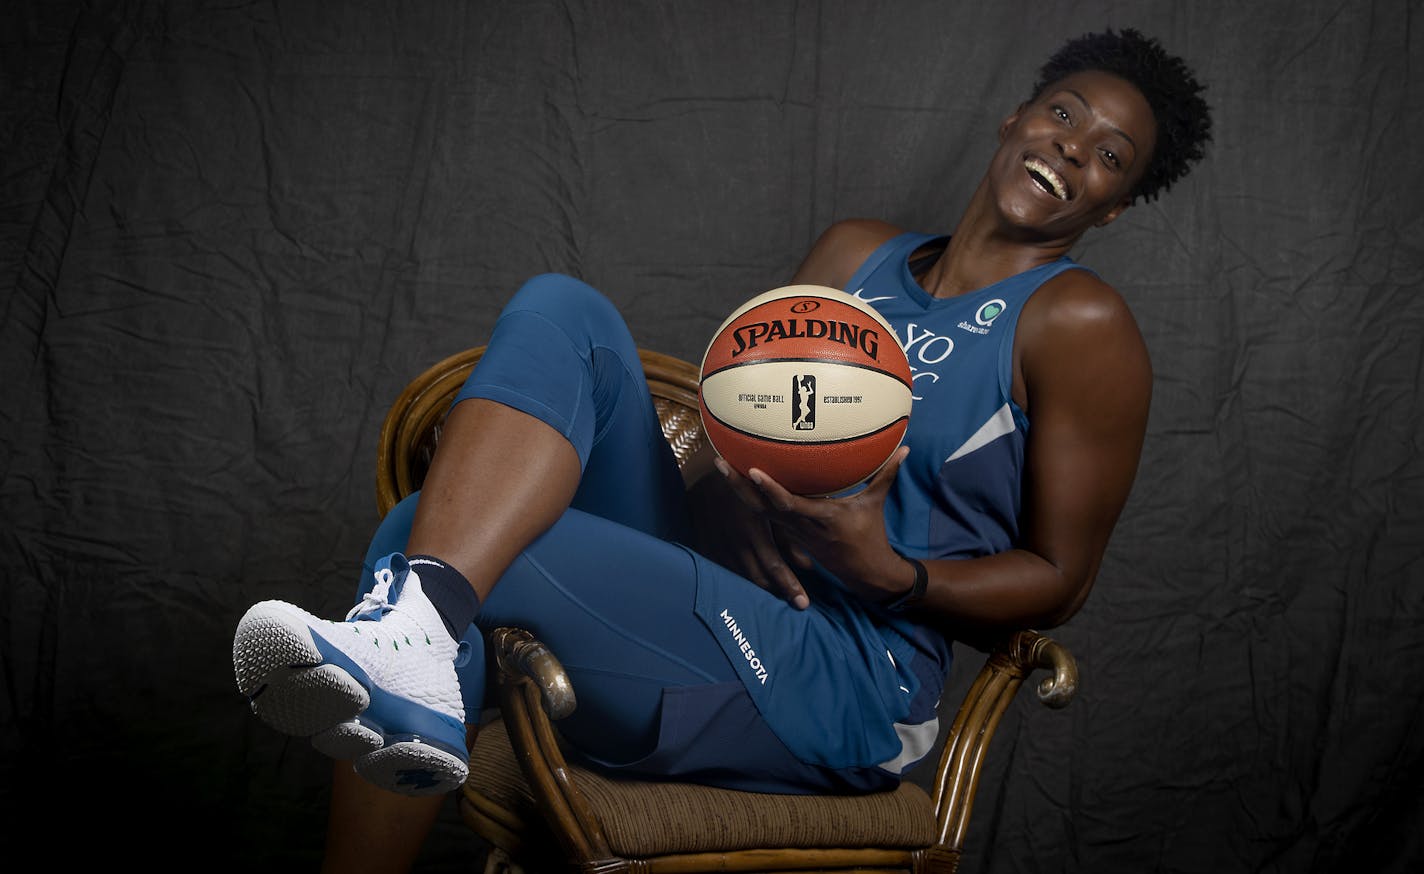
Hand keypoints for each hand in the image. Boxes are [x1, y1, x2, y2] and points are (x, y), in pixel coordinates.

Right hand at [685, 458, 811, 608]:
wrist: (705, 482)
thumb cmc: (746, 490)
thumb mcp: (769, 509)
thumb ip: (789, 538)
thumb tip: (808, 566)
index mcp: (754, 532)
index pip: (775, 567)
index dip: (790, 587)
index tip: (803, 604)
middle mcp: (737, 544)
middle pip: (761, 580)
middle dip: (780, 594)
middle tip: (797, 604)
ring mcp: (721, 550)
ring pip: (745, 580)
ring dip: (763, 591)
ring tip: (780, 597)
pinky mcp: (710, 553)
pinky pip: (729, 575)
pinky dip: (744, 583)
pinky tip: (755, 588)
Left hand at [722, 446, 913, 604]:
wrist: (865, 573)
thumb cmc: (870, 536)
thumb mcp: (875, 503)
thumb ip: (886, 474)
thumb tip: (905, 447)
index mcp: (819, 517)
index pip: (788, 503)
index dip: (769, 489)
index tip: (752, 470)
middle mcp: (799, 524)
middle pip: (761, 506)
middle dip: (738, 485)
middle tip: (720, 460)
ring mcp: (792, 530)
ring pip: (758, 510)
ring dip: (739, 490)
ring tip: (722, 464)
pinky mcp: (790, 532)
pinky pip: (766, 513)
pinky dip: (752, 498)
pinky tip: (739, 480)